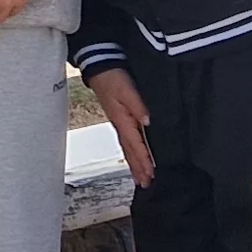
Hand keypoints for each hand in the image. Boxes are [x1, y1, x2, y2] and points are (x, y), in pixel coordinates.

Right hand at [85, 65, 155, 186]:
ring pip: (128, 148)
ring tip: (140, 179)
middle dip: (138, 168)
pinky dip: (130, 153)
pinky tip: (133, 157)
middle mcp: (121, 125)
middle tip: (146, 184)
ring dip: (134, 164)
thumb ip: (138, 106)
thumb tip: (148, 122)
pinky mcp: (120, 118)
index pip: (136, 145)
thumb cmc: (112, 77)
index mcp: (123, 120)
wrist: (100, 67)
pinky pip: (126, 141)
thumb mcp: (126, 89)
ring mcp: (119, 123)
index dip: (144, 160)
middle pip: (130, 152)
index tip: (151, 173)